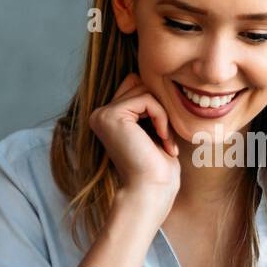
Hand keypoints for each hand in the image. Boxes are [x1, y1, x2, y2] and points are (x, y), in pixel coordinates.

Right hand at [89, 72, 180, 218]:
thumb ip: (145, 104)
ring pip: (144, 89)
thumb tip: (141, 75)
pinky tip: (162, 139)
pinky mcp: (111, 116)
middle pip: (139, 83)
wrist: (151, 191)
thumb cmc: (157, 167)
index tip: (164, 135)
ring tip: (165, 140)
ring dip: (162, 114)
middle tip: (166, 137)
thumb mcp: (152, 128)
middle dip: (159, 107)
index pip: (136, 86)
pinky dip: (161, 117)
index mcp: (107, 117)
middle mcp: (100, 114)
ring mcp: (102, 114)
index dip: (156, 105)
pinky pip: (147, 99)